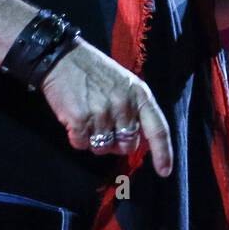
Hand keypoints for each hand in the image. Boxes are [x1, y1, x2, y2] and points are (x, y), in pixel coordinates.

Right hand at [39, 39, 173, 176]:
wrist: (63, 58)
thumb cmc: (96, 71)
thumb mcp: (125, 83)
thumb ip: (135, 108)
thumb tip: (136, 139)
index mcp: (140, 95)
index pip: (158, 129)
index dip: (163, 153)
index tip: (165, 172)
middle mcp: (124, 105)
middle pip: (128, 145)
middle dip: (117, 143)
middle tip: (104, 126)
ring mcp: (102, 113)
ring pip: (103, 148)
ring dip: (94, 141)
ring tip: (88, 119)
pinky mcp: (79, 120)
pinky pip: (81, 145)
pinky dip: (77, 138)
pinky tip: (75, 119)